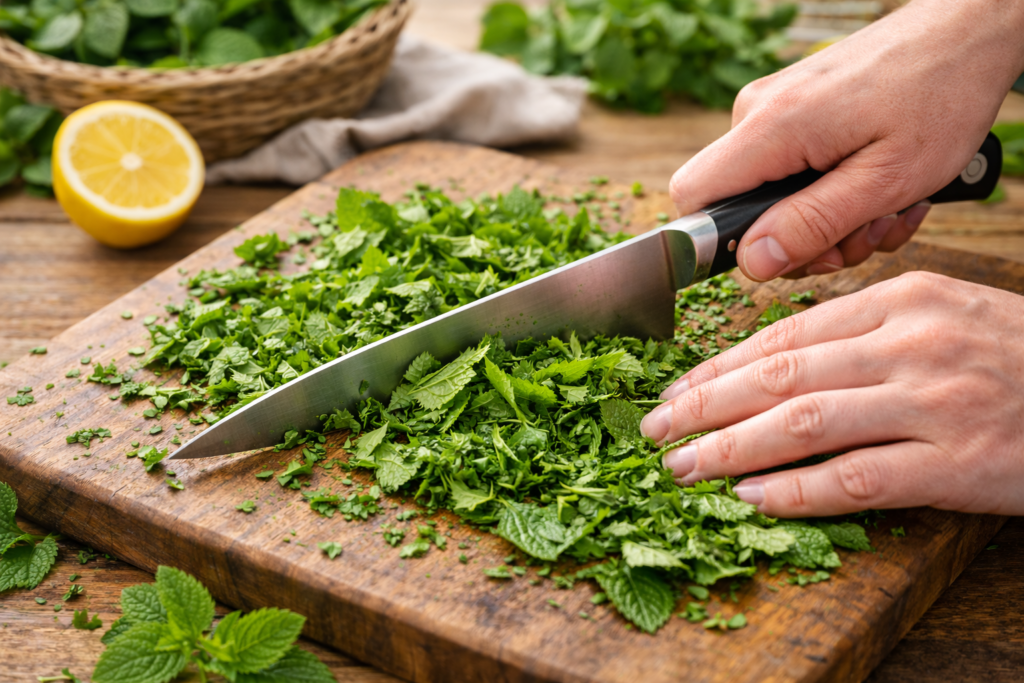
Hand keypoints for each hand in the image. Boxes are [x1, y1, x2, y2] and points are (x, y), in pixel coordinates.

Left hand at [640, 272, 1023, 516]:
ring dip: (731, 449)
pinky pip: (856, 479)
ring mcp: (935, 402)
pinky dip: (797, 491)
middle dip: (703, 405)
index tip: (674, 389)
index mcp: (901, 301)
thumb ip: (861, 334)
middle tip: (651, 428)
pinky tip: (753, 499)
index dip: (718, 367)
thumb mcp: (941, 318)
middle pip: (780, 376)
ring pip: (804, 424)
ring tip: (684, 466)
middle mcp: (912, 343)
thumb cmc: (1014, 358)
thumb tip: (770, 365)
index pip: (784, 335)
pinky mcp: (958, 463)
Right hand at [669, 0, 1023, 280]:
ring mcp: (774, 108)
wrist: (968, 31)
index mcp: (771, 128)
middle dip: (801, 239)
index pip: (694, 198)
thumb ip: (811, 224)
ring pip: (773, 196)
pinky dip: (835, 193)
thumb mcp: (883, 181)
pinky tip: (880, 188)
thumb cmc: (941, 95)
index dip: (722, 242)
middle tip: (860, 238)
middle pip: (739, 207)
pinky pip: (793, 171)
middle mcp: (758, 113)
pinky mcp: (794, 108)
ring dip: (829, 221)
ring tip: (886, 210)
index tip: (782, 256)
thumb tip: (752, 263)